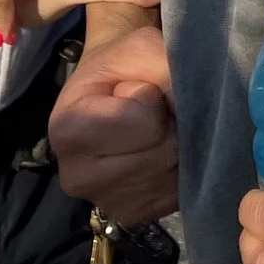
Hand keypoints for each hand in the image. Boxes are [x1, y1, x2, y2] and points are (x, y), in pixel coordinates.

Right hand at [50, 22, 178, 225]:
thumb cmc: (122, 64)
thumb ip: (166, 69)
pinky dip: (179, 170)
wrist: (113, 88)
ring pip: (173, 176)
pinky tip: (157, 152)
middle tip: (150, 110)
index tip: (134, 89)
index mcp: (68, 131)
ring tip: (153, 130)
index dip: (151, 98)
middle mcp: (76, 179)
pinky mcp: (133, 217)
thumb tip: (196, 107)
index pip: (145, 123)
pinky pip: (177, 194)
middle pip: (162, 153)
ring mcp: (104, 204)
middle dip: (168, 124)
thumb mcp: (142, 47)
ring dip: (176, 146)